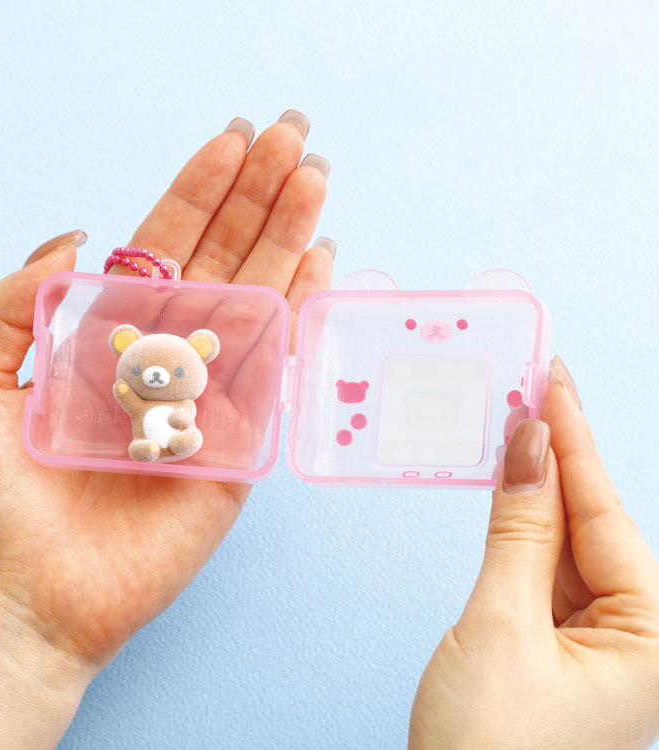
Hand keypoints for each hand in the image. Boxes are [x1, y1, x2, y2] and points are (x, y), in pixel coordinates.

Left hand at [0, 111, 332, 746]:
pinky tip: (320, 262)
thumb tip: (75, 237)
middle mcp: (169, 353)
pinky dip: (300, 313)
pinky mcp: (241, 440)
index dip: (198, 191)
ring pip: (257, 298)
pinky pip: (275, 366)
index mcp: (112, 334)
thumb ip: (14, 304)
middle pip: (222, 258)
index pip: (165, 246)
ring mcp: (212, 393)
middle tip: (293, 134)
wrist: (38, 595)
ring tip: (315, 177)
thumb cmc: (2, 499)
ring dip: (288, 236)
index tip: (231, 139)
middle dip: (257, 195)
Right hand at [408, 357, 658, 748]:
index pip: (609, 519)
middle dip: (561, 460)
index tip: (554, 385)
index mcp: (650, 644)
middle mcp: (635, 641)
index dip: (577, 445)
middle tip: (533, 392)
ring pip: (568, 546)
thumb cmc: (486, 746)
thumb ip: (519, 531)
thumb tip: (530, 449)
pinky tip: (509, 494)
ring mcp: (595, 644)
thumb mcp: (500, 623)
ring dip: (539, 492)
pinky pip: (546, 571)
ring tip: (516, 431)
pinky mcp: (556, 645)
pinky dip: (523, 531)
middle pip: (595, 528)